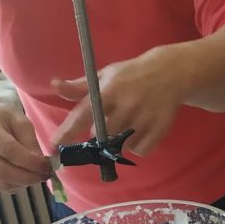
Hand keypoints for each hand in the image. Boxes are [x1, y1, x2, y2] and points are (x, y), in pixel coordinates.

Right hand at [0, 101, 52, 193]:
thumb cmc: (3, 118)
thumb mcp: (20, 120)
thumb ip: (30, 141)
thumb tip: (41, 164)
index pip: (8, 150)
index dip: (31, 161)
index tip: (48, 164)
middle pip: (1, 170)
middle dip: (28, 176)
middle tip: (46, 174)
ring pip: (1, 183)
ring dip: (25, 183)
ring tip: (39, 175)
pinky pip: (2, 186)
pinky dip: (18, 185)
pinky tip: (27, 177)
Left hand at [53, 46, 185, 158]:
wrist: (170, 73)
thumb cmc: (131, 75)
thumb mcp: (105, 75)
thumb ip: (79, 87)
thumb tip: (54, 86)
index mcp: (109, 90)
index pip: (84, 114)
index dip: (68, 131)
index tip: (55, 145)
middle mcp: (126, 105)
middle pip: (102, 136)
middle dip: (102, 133)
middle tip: (112, 120)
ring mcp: (143, 118)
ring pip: (121, 146)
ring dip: (120, 141)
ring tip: (129, 122)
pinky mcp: (159, 129)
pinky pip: (140, 151)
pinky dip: (138, 146)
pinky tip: (141, 130)